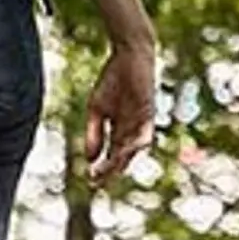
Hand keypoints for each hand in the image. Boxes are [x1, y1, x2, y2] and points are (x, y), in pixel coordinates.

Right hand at [81, 35, 158, 184]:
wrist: (129, 57)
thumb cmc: (113, 81)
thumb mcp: (97, 109)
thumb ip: (94, 133)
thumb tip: (89, 160)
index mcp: (120, 131)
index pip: (112, 157)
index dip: (102, 170)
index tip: (89, 181)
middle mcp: (133, 131)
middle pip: (123, 158)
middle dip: (110, 171)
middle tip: (97, 182)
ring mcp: (142, 123)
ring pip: (135, 150)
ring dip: (122, 161)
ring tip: (109, 170)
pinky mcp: (149, 113)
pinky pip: (145, 133)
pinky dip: (136, 144)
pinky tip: (124, 151)